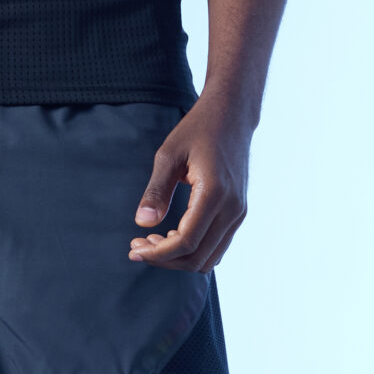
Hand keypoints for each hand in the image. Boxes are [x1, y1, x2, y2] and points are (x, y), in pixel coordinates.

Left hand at [129, 97, 250, 272]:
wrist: (232, 114)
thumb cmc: (198, 129)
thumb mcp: (169, 154)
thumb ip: (156, 191)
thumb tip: (142, 222)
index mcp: (215, 193)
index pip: (186, 241)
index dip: (158, 253)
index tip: (133, 249)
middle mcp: (233, 208)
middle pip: (198, 257)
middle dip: (165, 259)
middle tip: (137, 246)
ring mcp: (239, 212)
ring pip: (210, 257)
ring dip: (179, 258)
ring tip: (152, 242)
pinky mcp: (238, 212)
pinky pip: (217, 245)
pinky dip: (194, 249)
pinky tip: (171, 235)